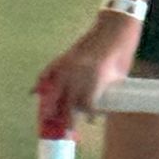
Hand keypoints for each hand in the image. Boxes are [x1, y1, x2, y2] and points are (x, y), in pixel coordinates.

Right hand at [33, 15, 138, 133]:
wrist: (116, 27)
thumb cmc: (122, 52)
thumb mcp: (120, 76)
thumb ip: (107, 93)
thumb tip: (101, 111)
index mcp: (95, 79)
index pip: (87, 106)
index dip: (90, 115)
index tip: (92, 120)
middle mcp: (78, 74)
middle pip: (67, 104)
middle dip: (66, 120)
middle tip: (67, 132)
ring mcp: (69, 65)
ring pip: (53, 91)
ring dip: (49, 106)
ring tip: (47, 119)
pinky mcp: (65, 57)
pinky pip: (48, 72)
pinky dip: (41, 82)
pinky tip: (35, 93)